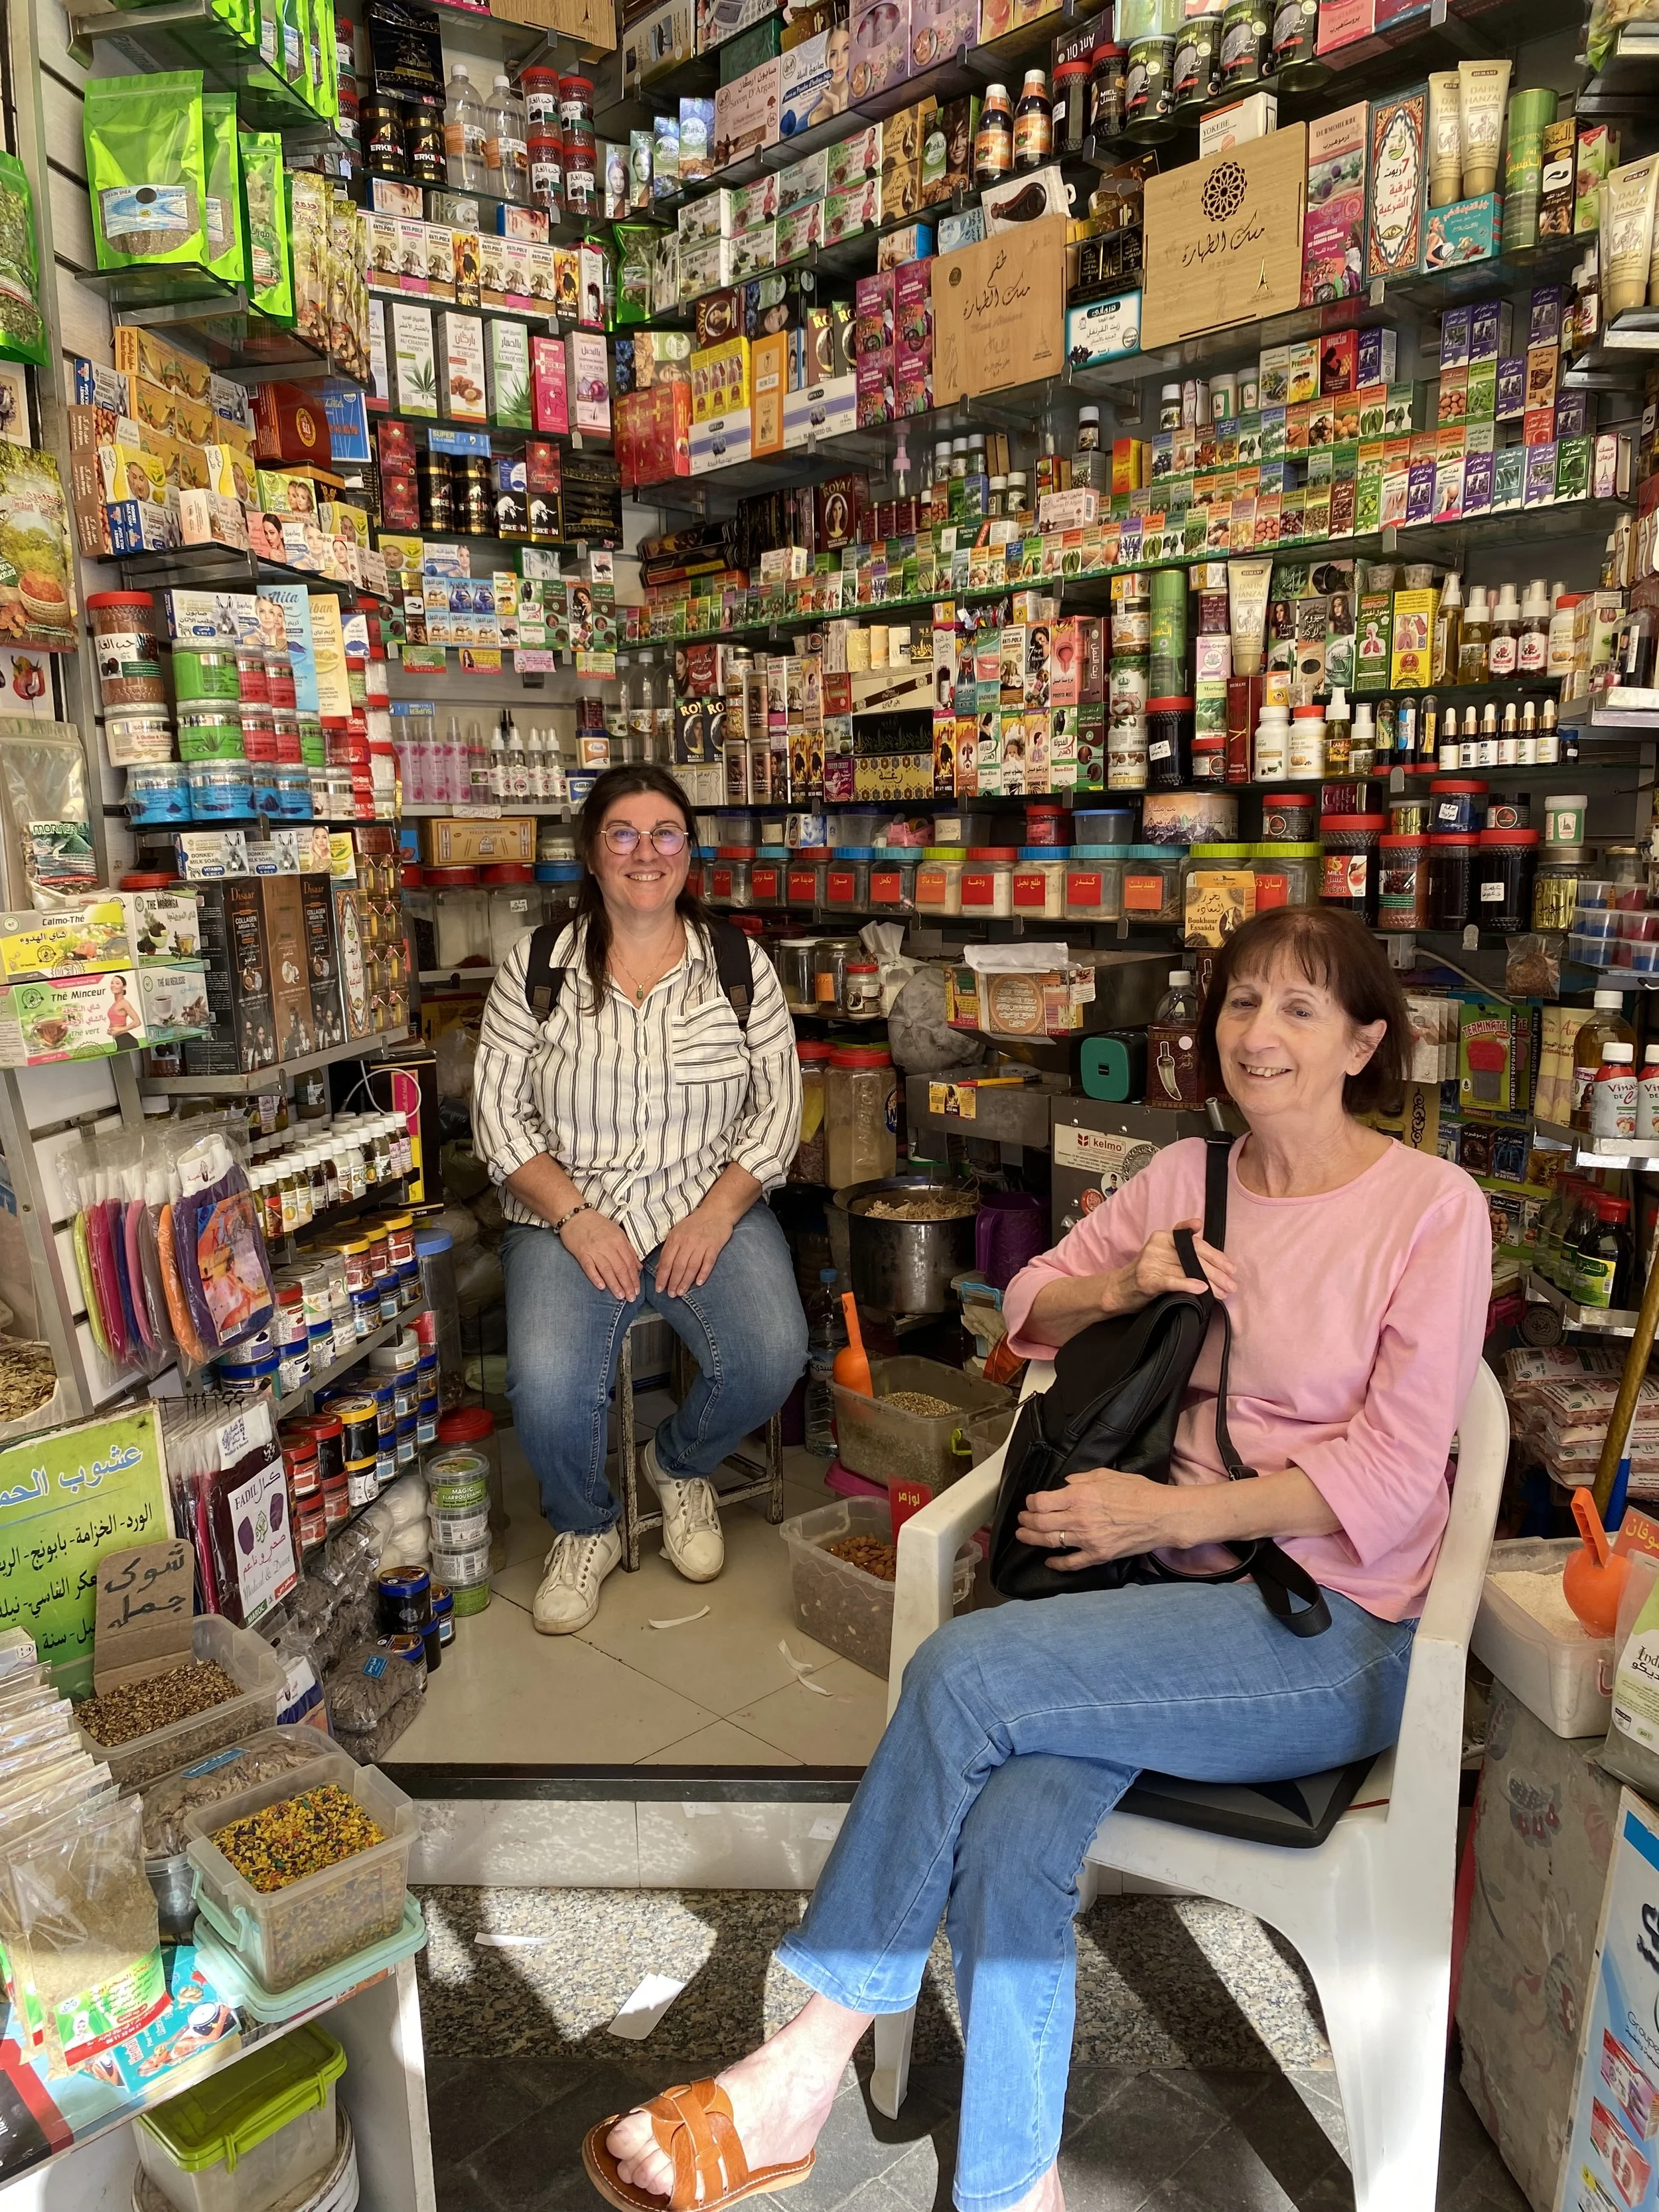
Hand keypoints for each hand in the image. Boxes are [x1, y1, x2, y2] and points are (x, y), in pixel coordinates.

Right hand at [560, 1208, 641, 1299]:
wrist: (575, 1215)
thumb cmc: (597, 1224)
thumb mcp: (617, 1233)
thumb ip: (628, 1249)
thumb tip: (638, 1267)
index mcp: (619, 1240)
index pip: (629, 1263)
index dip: (634, 1278)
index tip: (637, 1290)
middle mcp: (608, 1246)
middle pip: (620, 1268)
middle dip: (627, 1285)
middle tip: (631, 1298)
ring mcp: (594, 1250)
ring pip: (607, 1270)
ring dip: (615, 1285)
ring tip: (620, 1296)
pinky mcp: (581, 1253)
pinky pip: (590, 1267)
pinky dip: (596, 1277)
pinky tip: (601, 1287)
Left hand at [655, 1200, 737, 1298]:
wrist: (716, 1212)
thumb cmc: (695, 1223)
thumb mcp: (677, 1232)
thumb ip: (668, 1250)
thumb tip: (659, 1268)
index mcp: (676, 1238)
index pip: (666, 1261)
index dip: (662, 1276)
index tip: (659, 1288)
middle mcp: (687, 1242)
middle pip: (678, 1266)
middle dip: (673, 1282)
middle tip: (670, 1294)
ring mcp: (701, 1244)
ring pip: (691, 1266)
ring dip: (685, 1281)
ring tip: (681, 1293)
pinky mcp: (714, 1246)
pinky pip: (708, 1262)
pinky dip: (703, 1273)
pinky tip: (699, 1283)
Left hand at [1014, 1467, 1181, 1571]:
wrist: (1162, 1516)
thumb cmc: (1139, 1491)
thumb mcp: (1107, 1475)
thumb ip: (1082, 1478)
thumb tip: (1066, 1482)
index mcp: (1079, 1495)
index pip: (1041, 1501)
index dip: (1031, 1502)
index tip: (1030, 1502)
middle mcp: (1079, 1518)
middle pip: (1040, 1522)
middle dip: (1026, 1520)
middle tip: (1022, 1519)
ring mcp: (1087, 1539)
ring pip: (1050, 1541)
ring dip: (1032, 1539)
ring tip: (1023, 1536)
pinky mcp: (1098, 1555)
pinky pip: (1071, 1562)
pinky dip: (1057, 1564)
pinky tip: (1049, 1562)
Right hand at [1114, 1220, 1235, 1313]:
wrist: (1118, 1290)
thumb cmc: (1146, 1273)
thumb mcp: (1163, 1254)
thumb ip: (1182, 1245)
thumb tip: (1204, 1233)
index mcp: (1163, 1236)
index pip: (1196, 1243)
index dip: (1216, 1256)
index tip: (1231, 1267)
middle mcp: (1157, 1246)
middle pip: (1194, 1258)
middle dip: (1217, 1273)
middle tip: (1231, 1285)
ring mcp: (1150, 1262)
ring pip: (1187, 1270)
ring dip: (1209, 1283)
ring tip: (1222, 1293)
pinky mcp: (1146, 1280)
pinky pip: (1172, 1281)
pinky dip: (1188, 1285)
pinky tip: (1202, 1289)